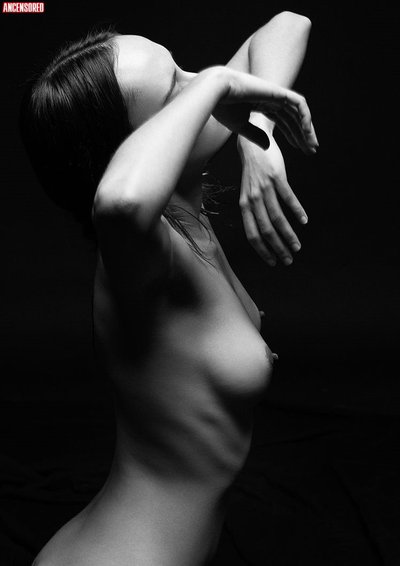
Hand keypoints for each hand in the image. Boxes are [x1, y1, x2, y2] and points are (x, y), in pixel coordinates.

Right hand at [210, 66, 318, 154]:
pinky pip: (299, 103)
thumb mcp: (240, 126)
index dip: (293, 135)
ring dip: (307, 129)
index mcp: (262, 106)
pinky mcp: (278, 91)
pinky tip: (307, 131)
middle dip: (303, 135)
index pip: (284, 122)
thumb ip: (255, 134)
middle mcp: (271, 99)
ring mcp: (276, 94)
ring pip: (299, 113)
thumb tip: (268, 145)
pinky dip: (305, 116)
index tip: (301, 149)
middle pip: (293, 119)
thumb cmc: (223, 107)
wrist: (217, 92)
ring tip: (313, 144)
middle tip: (312, 150)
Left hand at [238, 132, 307, 265]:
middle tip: (289, 260)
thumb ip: (254, 211)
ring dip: (289, 235)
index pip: (252, 235)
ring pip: (277, 218)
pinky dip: (297, 211)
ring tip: (298, 246)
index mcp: (244, 206)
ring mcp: (264, 188)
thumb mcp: (248, 194)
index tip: (273, 262)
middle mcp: (252, 200)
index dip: (262, 251)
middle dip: (278, 248)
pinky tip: (304, 221)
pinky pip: (288, 198)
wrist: (252, 143)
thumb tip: (264, 231)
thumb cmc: (252, 173)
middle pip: (266, 231)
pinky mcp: (276, 177)